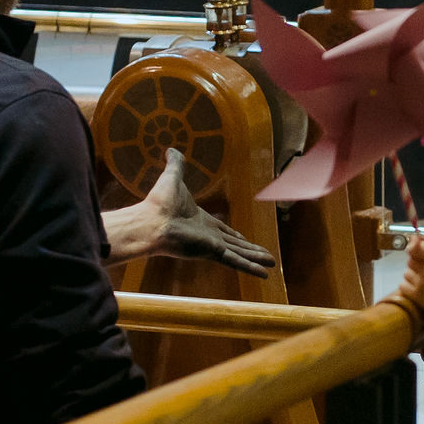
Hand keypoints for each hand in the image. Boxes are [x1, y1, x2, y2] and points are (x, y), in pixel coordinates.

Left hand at [142, 148, 276, 274]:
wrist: (151, 220)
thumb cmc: (159, 202)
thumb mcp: (173, 178)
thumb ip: (176, 165)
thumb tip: (171, 149)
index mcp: (201, 221)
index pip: (222, 230)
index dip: (234, 235)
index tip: (243, 238)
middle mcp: (208, 236)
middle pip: (235, 244)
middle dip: (251, 250)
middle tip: (265, 256)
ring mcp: (211, 246)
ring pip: (240, 254)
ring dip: (256, 259)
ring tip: (272, 265)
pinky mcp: (212, 252)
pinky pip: (235, 261)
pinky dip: (250, 267)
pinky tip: (264, 274)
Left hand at [398, 236, 423, 312]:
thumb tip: (412, 237)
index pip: (419, 247)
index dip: (415, 249)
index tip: (415, 250)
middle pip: (410, 260)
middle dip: (416, 265)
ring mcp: (423, 284)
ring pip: (406, 273)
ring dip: (413, 277)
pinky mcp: (416, 296)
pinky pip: (402, 285)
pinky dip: (408, 287)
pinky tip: (419, 289)